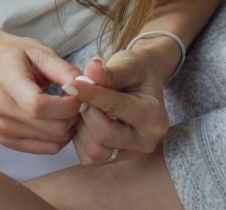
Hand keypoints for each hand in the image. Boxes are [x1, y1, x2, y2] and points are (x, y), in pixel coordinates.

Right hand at [0, 30, 85, 155]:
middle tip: (74, 100)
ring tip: (63, 108)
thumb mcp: (40, 52)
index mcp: (8, 81)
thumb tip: (87, 87)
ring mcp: (3, 128)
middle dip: (73, 116)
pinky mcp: (6, 140)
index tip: (78, 93)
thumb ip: (65, 70)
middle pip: (52, 129)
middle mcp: (2, 109)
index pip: (39, 106)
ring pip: (53, 142)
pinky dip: (58, 137)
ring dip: (67, 128)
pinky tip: (54, 119)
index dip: (67, 105)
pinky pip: (46, 149)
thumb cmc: (15, 56)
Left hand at [61, 41, 174, 165]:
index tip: (71, 83)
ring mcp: (131, 154)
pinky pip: (89, 157)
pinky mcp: (115, 160)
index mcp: (154, 117)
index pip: (116, 108)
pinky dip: (81, 138)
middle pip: (103, 135)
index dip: (91, 95)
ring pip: (94, 150)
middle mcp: (146, 141)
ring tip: (86, 105)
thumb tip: (91, 71)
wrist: (141, 84)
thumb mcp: (127, 65)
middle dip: (87, 112)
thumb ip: (110, 71)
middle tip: (83, 94)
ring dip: (82, 126)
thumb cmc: (135, 73)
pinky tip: (86, 120)